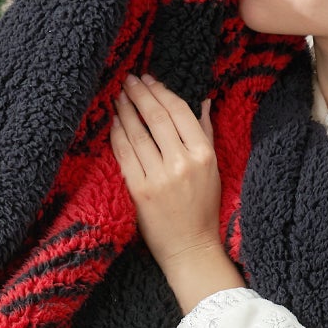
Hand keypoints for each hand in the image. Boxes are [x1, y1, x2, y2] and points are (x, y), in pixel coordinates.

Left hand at [109, 73, 220, 270]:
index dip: (161, 91)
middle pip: (156, 117)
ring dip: (125, 111)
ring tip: (118, 97)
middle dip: (139, 94)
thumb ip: (207, 134)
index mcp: (203, 154)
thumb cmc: (202, 209)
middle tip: (128, 80)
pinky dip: (117, 135)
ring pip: (137, 133)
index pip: (179, 111)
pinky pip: (124, 155)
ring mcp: (159, 177)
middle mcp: (182, 163)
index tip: (148, 79)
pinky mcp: (140, 191)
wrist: (190, 248)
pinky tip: (114, 122)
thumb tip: (204, 102)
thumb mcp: (213, 169)